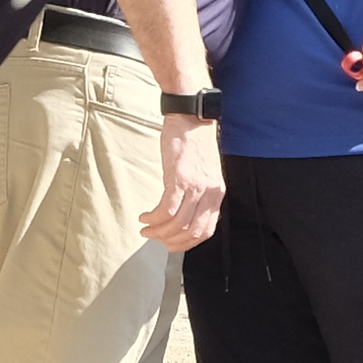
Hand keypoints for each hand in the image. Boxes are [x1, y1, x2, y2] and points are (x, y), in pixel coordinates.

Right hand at [142, 114, 225, 251]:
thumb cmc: (194, 143)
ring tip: (146, 229)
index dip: (187, 243)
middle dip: (170, 241)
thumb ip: (199, 193)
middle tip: (155, 239)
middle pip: (191, 231)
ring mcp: (195, 186)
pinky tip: (145, 217)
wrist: (191, 118)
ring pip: (177, 223)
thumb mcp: (204, 172)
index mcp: (216, 194)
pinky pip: (167, 209)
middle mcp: (209, 193)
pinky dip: (154, 218)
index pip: (206, 231)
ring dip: (158, 231)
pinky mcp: (179, 178)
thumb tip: (184, 215)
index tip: (171, 244)